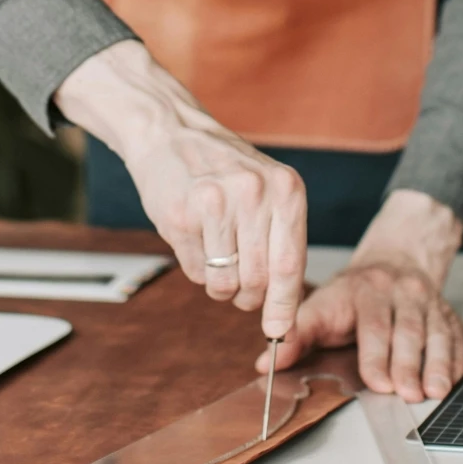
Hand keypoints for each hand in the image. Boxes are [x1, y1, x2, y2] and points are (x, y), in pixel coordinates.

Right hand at [54, 41, 306, 338]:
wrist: (171, 133)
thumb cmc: (224, 168)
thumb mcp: (268, 188)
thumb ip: (281, 239)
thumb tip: (283, 309)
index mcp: (285, 188)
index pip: (290, 264)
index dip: (285, 306)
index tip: (280, 331)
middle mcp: (252, 193)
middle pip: (258, 281)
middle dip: (249, 298)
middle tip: (242, 291)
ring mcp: (213, 203)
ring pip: (224, 283)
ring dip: (222, 287)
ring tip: (218, 259)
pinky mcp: (179, 216)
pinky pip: (196, 272)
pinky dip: (198, 269)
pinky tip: (196, 240)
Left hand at [256, 190, 462, 401]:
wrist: (393, 262)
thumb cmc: (351, 296)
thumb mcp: (319, 307)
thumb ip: (296, 335)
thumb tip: (266, 365)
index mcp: (363, 290)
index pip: (371, 323)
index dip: (375, 354)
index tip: (378, 381)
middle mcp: (398, 292)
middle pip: (405, 329)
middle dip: (407, 363)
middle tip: (407, 393)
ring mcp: (427, 302)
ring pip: (435, 332)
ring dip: (436, 363)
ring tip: (434, 391)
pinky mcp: (448, 314)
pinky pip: (457, 335)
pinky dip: (456, 359)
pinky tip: (452, 379)